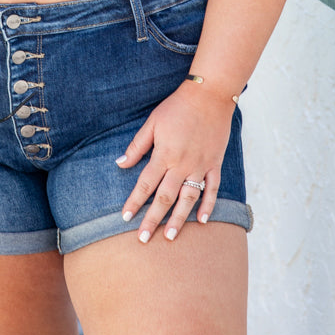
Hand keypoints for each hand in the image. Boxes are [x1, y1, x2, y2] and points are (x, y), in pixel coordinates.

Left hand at [116, 85, 233, 242]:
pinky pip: (212, 190)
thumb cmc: (177, 107)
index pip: (145, 184)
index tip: (124, 217)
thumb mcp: (153, 123)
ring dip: (178, 219)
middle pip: (165, 198)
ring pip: (188, 199)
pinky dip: (208, 206)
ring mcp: (200, 166)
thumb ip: (137, 146)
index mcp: (165, 154)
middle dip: (152, 220)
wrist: (209, 95)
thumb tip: (120, 164)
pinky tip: (201, 221)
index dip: (134, 202)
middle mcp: (182, 165)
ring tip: (170, 237)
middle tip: (143, 239)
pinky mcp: (214, 164)